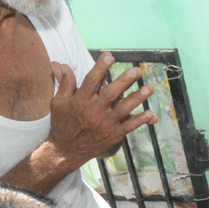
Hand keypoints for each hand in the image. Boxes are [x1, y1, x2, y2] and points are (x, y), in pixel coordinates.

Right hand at [48, 52, 157, 168]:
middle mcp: (93, 112)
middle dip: (124, 82)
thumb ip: (65, 83)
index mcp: (80, 101)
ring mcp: (104, 124)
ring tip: (149, 89)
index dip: (100, 68)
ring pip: (123, 109)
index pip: (91, 81)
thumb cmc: (62, 124)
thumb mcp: (58, 103)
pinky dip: (140, 121)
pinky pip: (128, 127)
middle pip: (110, 94)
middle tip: (136, 71)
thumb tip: (60, 64)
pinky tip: (150, 113)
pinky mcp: (112, 135)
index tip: (109, 56)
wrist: (66, 151)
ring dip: (137, 99)